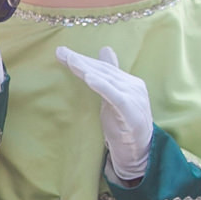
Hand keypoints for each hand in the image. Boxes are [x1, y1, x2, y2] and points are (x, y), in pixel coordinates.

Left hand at [56, 46, 153, 183]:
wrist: (139, 151)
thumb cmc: (124, 123)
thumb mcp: (113, 97)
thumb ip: (109, 76)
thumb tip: (106, 49)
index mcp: (130, 82)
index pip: (103, 67)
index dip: (83, 59)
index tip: (62, 52)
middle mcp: (134, 86)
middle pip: (103, 71)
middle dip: (81, 61)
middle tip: (61, 52)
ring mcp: (134, 98)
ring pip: (107, 80)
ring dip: (87, 69)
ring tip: (71, 61)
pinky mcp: (132, 112)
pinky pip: (115, 97)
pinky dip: (102, 86)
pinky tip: (89, 78)